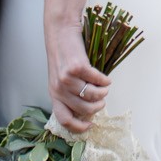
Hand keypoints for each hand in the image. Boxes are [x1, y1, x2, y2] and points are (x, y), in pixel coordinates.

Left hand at [43, 18, 110, 134]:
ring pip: (92, 95)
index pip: (64, 119)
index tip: (90, 126)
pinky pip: (97, 80)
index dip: (78, 127)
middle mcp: (59, 89)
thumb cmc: (63, 55)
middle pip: (83, 109)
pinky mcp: (78, 67)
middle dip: (98, 107)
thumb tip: (89, 107)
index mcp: (54, 94)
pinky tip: (106, 79)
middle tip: (102, 100)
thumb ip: (69, 94)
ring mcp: (67, 78)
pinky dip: (105, 81)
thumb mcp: (60, 79)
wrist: (61, 33)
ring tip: (105, 88)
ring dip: (103, 93)